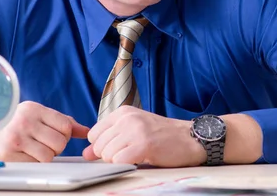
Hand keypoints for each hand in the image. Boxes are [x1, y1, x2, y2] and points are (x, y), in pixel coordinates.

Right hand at [0, 101, 89, 161]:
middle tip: (46, 143)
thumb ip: (62, 121)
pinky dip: (35, 161)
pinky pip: (35, 163)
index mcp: (34, 109)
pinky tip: (25, 153)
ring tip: (36, 148)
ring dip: (47, 155)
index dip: (66, 133)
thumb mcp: (38, 114)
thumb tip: (86, 131)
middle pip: (60, 142)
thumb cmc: (15, 120)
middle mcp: (25, 121)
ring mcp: (16, 138)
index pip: (66, 125)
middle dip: (57, 146)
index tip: (57, 133)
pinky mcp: (9, 153)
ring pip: (49, 156)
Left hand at [82, 106, 205, 166]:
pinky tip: (140, 159)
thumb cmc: (163, 136)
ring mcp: (135, 130)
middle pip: (99, 146)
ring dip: (120, 161)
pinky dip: (127, 165)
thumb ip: (109, 140)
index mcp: (123, 112)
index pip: (94, 134)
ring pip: (107, 155)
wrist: (190, 138)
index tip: (117, 149)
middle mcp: (127, 118)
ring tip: (137, 156)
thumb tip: (86, 154)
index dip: (101, 147)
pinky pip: (119, 161)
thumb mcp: (133, 132)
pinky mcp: (143, 144)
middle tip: (130, 154)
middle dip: (110, 156)